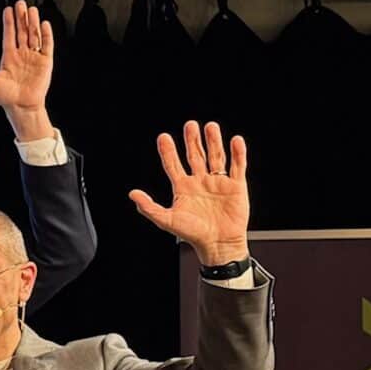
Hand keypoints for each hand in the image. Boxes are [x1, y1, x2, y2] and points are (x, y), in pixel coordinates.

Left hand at [0, 0, 57, 140]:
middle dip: (21, 18)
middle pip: (22, 32)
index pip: (9, 35)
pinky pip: (47, 45)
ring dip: (32, 22)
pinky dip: (46, 35)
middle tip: (20, 3)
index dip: (9, 23)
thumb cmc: (4, 97)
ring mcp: (34, 57)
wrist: (21, 106)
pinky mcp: (46, 62)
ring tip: (31, 9)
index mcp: (9, 57)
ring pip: (34, 35)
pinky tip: (43, 24)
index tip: (8, 9)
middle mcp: (22, 54)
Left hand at [130, 120, 249, 265]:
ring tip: (211, 127)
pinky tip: (235, 140)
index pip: (173, 165)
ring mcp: (218, 182)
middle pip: (195, 156)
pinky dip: (238, 153)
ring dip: (213, 142)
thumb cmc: (193, 234)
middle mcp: (200, 182)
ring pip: (216, 157)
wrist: (218, 244)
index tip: (163, 137)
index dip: (168, 151)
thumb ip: (149, 207)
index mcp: (183, 188)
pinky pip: (237, 166)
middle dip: (192, 140)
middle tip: (190, 125)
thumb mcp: (166, 220)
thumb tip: (132, 194)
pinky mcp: (236, 186)